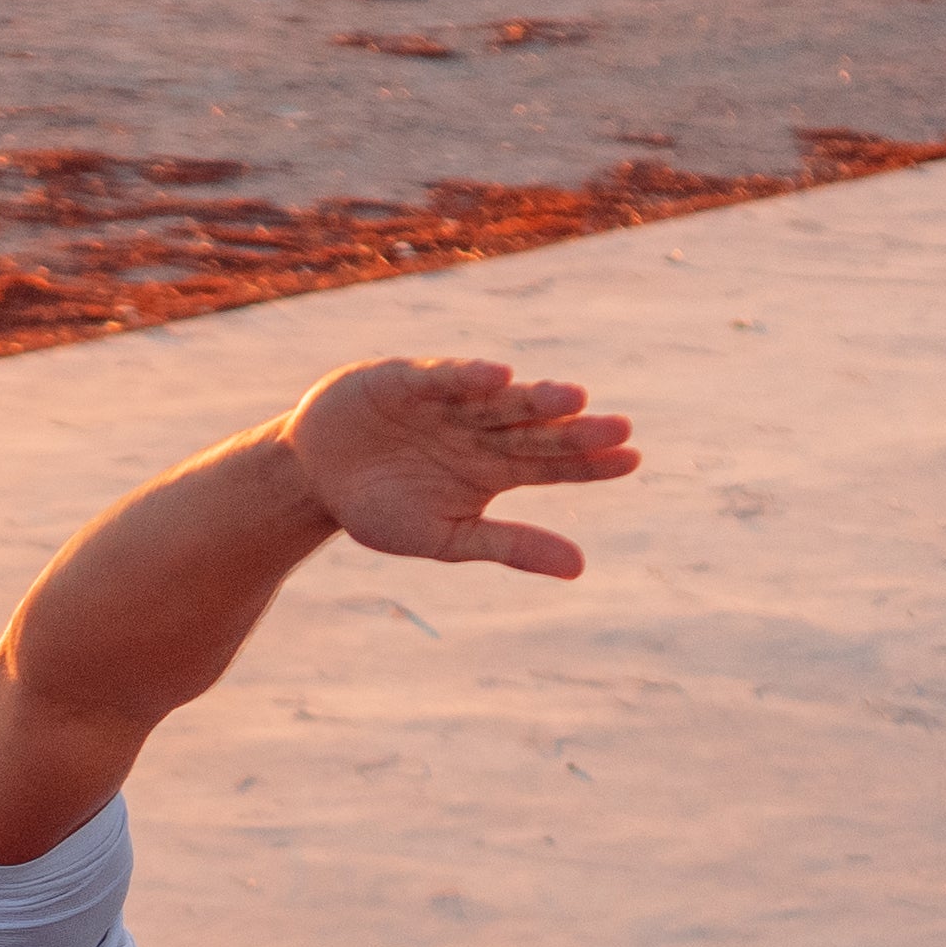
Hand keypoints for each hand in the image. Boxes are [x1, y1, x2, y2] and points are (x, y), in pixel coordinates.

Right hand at [276, 357, 638, 579]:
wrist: (314, 479)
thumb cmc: (381, 509)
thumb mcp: (446, 538)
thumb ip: (511, 545)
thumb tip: (581, 569)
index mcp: (496, 468)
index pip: (556, 464)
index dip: (591, 462)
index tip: (632, 459)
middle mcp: (482, 430)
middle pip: (537, 429)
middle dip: (574, 430)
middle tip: (619, 428)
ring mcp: (449, 402)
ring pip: (502, 399)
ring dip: (536, 398)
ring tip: (573, 399)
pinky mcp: (409, 378)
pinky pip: (444, 377)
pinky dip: (468, 377)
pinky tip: (499, 377)